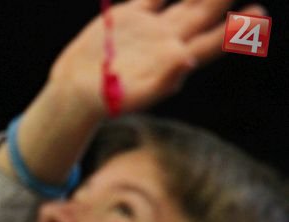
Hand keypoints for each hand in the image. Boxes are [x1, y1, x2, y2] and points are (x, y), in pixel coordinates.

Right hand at [50, 0, 266, 114]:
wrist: (74, 91)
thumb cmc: (103, 101)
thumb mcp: (131, 95)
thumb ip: (161, 80)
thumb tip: (186, 61)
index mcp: (174, 60)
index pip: (212, 42)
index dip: (236, 29)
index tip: (258, 14)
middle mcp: (167, 41)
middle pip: (205, 15)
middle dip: (223, 0)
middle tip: (253, 0)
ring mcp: (150, 27)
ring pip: (186, 2)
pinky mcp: (129, 17)